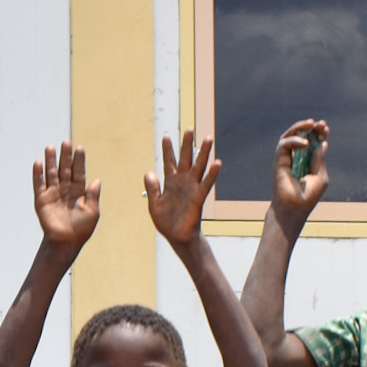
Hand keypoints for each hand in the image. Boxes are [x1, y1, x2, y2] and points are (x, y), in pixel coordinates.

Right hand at [32, 142, 101, 250]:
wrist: (66, 243)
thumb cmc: (81, 230)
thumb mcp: (92, 212)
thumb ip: (93, 195)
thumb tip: (97, 180)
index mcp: (78, 192)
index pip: (78, 172)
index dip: (79, 161)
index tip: (80, 148)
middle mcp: (65, 190)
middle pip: (65, 169)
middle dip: (65, 156)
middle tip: (66, 142)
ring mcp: (53, 194)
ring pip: (51, 174)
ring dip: (51, 161)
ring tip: (50, 147)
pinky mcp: (42, 200)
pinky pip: (39, 185)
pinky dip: (38, 174)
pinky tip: (38, 163)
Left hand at [146, 130, 220, 244]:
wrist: (177, 237)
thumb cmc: (167, 222)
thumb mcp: (154, 204)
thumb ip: (152, 188)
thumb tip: (148, 172)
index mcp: (170, 182)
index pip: (169, 162)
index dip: (167, 150)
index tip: (166, 136)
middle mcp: (182, 182)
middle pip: (185, 159)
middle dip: (186, 144)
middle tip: (189, 129)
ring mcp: (192, 188)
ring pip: (198, 166)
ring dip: (203, 152)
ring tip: (207, 138)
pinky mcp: (199, 197)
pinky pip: (206, 183)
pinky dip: (212, 173)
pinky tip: (217, 162)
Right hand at [273, 118, 328, 215]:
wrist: (295, 209)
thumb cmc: (308, 197)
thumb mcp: (320, 176)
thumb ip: (319, 159)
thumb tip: (323, 143)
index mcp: (307, 162)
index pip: (312, 142)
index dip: (319, 134)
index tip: (326, 128)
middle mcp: (296, 158)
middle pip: (301, 136)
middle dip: (310, 127)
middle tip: (319, 124)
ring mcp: (286, 159)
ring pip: (289, 136)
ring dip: (299, 127)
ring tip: (310, 123)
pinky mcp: (278, 162)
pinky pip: (284, 145)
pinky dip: (294, 140)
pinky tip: (304, 143)